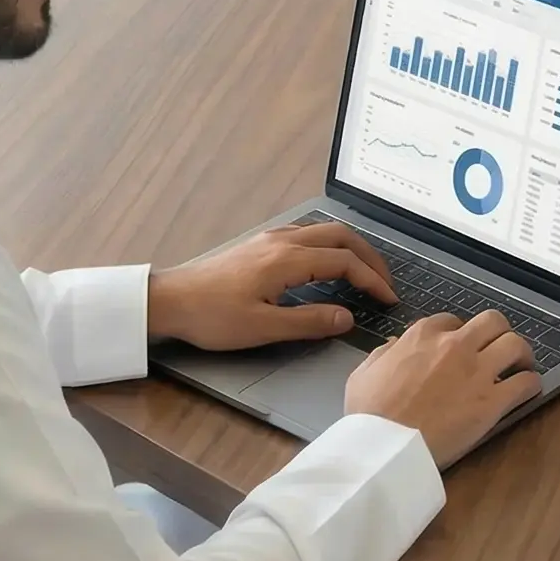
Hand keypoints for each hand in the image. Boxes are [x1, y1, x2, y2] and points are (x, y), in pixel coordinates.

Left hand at [146, 221, 395, 350]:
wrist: (171, 300)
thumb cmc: (214, 318)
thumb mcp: (263, 328)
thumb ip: (309, 322)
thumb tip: (347, 317)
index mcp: (288, 259)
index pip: (344, 262)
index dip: (371, 279)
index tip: (388, 299)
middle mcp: (284, 240)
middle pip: (341, 236)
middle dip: (369, 257)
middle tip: (384, 283)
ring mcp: (272, 238)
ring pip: (325, 232)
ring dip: (350, 249)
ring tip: (363, 274)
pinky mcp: (261, 243)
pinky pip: (308, 235)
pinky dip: (330, 247)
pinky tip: (327, 266)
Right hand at [343, 310, 542, 467]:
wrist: (385, 447)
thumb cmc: (369, 414)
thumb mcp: (363, 373)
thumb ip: (383, 354)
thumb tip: (395, 346)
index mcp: (423, 335)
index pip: (452, 321)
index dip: (459, 335)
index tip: (461, 349)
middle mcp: (455, 345)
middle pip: (492, 321)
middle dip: (497, 332)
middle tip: (498, 349)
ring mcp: (477, 371)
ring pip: (515, 344)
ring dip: (521, 353)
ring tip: (521, 365)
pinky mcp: (492, 401)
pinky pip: (524, 383)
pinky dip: (530, 384)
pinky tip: (528, 389)